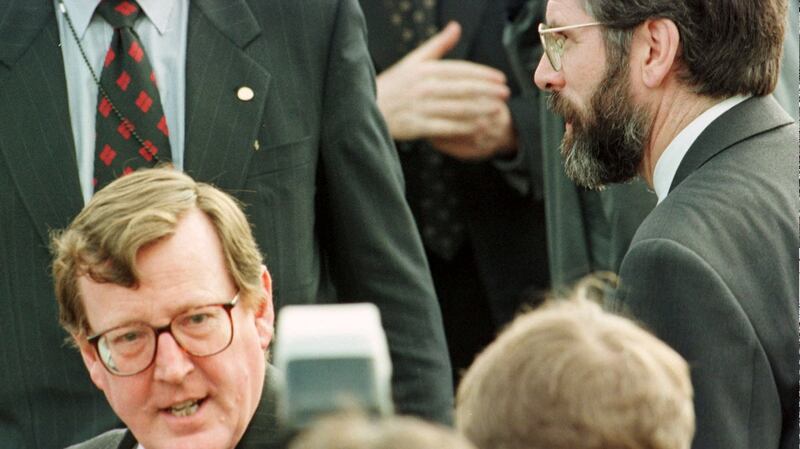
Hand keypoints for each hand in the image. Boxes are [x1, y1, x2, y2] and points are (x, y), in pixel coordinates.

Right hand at [376, 22, 513, 160]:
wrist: (367, 108)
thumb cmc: (393, 85)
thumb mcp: (412, 61)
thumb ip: (437, 46)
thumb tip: (456, 27)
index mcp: (424, 69)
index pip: (460, 70)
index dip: (483, 74)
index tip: (501, 78)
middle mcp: (423, 87)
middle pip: (463, 89)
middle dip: (488, 91)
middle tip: (506, 94)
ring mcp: (420, 107)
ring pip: (458, 108)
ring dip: (481, 109)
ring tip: (498, 110)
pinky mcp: (417, 126)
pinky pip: (446, 127)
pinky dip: (464, 127)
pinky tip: (479, 127)